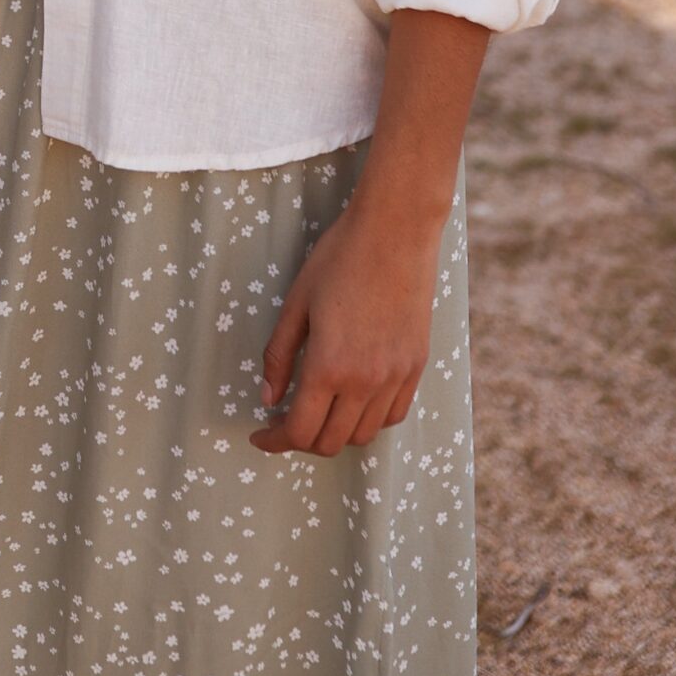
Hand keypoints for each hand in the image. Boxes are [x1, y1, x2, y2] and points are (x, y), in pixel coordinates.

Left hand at [249, 194, 445, 457]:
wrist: (395, 233)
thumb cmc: (339, 260)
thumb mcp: (296, 304)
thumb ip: (279, 356)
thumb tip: (268, 398)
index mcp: (329, 367)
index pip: (299, 432)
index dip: (274, 441)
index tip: (259, 435)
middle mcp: (365, 382)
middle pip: (330, 442)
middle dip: (301, 440)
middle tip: (283, 420)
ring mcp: (396, 377)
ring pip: (364, 435)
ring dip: (335, 432)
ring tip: (317, 409)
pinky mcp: (416, 367)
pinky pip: (393, 415)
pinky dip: (369, 419)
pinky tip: (352, 400)